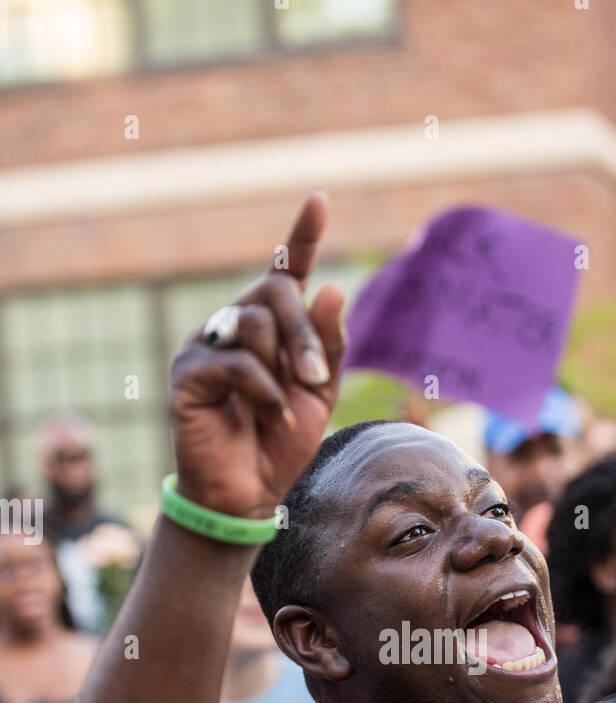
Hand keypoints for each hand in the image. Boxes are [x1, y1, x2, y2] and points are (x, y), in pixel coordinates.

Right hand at [169, 192, 345, 518]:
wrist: (249, 493)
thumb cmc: (282, 442)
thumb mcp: (320, 393)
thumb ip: (328, 345)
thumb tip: (330, 287)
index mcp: (271, 327)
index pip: (286, 271)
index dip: (302, 236)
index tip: (320, 200)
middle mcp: (236, 325)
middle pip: (275, 293)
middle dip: (305, 333)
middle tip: (317, 379)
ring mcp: (208, 344)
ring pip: (256, 324)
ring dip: (284, 368)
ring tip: (286, 409)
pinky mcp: (188, 371)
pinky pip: (238, 362)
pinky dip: (264, 393)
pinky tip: (267, 417)